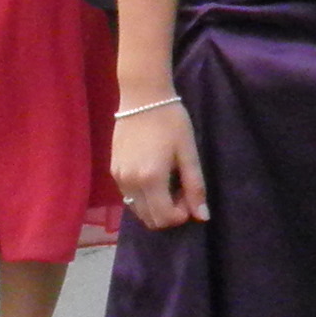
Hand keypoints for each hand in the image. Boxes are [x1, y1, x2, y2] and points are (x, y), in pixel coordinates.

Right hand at [112, 99, 208, 227]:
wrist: (142, 96)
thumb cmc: (171, 121)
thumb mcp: (188, 153)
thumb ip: (195, 187)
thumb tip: (202, 217)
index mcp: (150, 179)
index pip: (164, 218)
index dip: (181, 215)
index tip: (189, 195)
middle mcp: (130, 183)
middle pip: (149, 220)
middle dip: (169, 213)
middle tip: (180, 190)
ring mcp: (119, 178)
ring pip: (137, 210)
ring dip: (155, 206)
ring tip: (168, 183)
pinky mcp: (113, 170)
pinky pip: (129, 197)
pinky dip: (143, 197)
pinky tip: (154, 176)